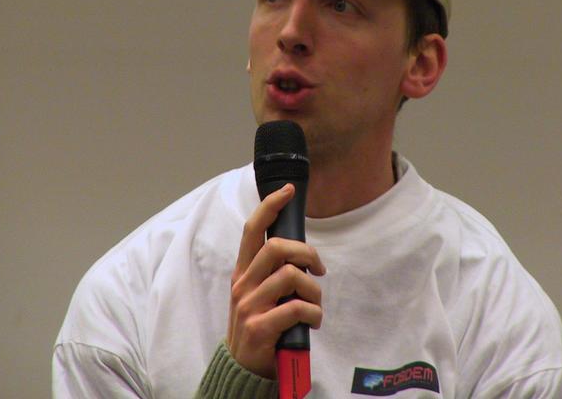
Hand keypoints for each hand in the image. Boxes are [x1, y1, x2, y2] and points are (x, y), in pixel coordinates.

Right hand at [226, 183, 325, 378]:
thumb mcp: (258, 295)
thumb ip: (272, 273)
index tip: (287, 191)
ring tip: (315, 305)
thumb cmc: (259, 328)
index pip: (252, 230)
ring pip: (291, 276)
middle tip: (318, 269)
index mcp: (243, 272)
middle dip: (306, 253)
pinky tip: (313, 322)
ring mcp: (249, 306)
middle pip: (276, 248)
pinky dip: (313, 314)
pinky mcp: (259, 328)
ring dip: (314, 290)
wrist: (243, 370)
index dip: (269, 207)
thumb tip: (302, 253)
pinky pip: (296, 309)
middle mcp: (243, 285)